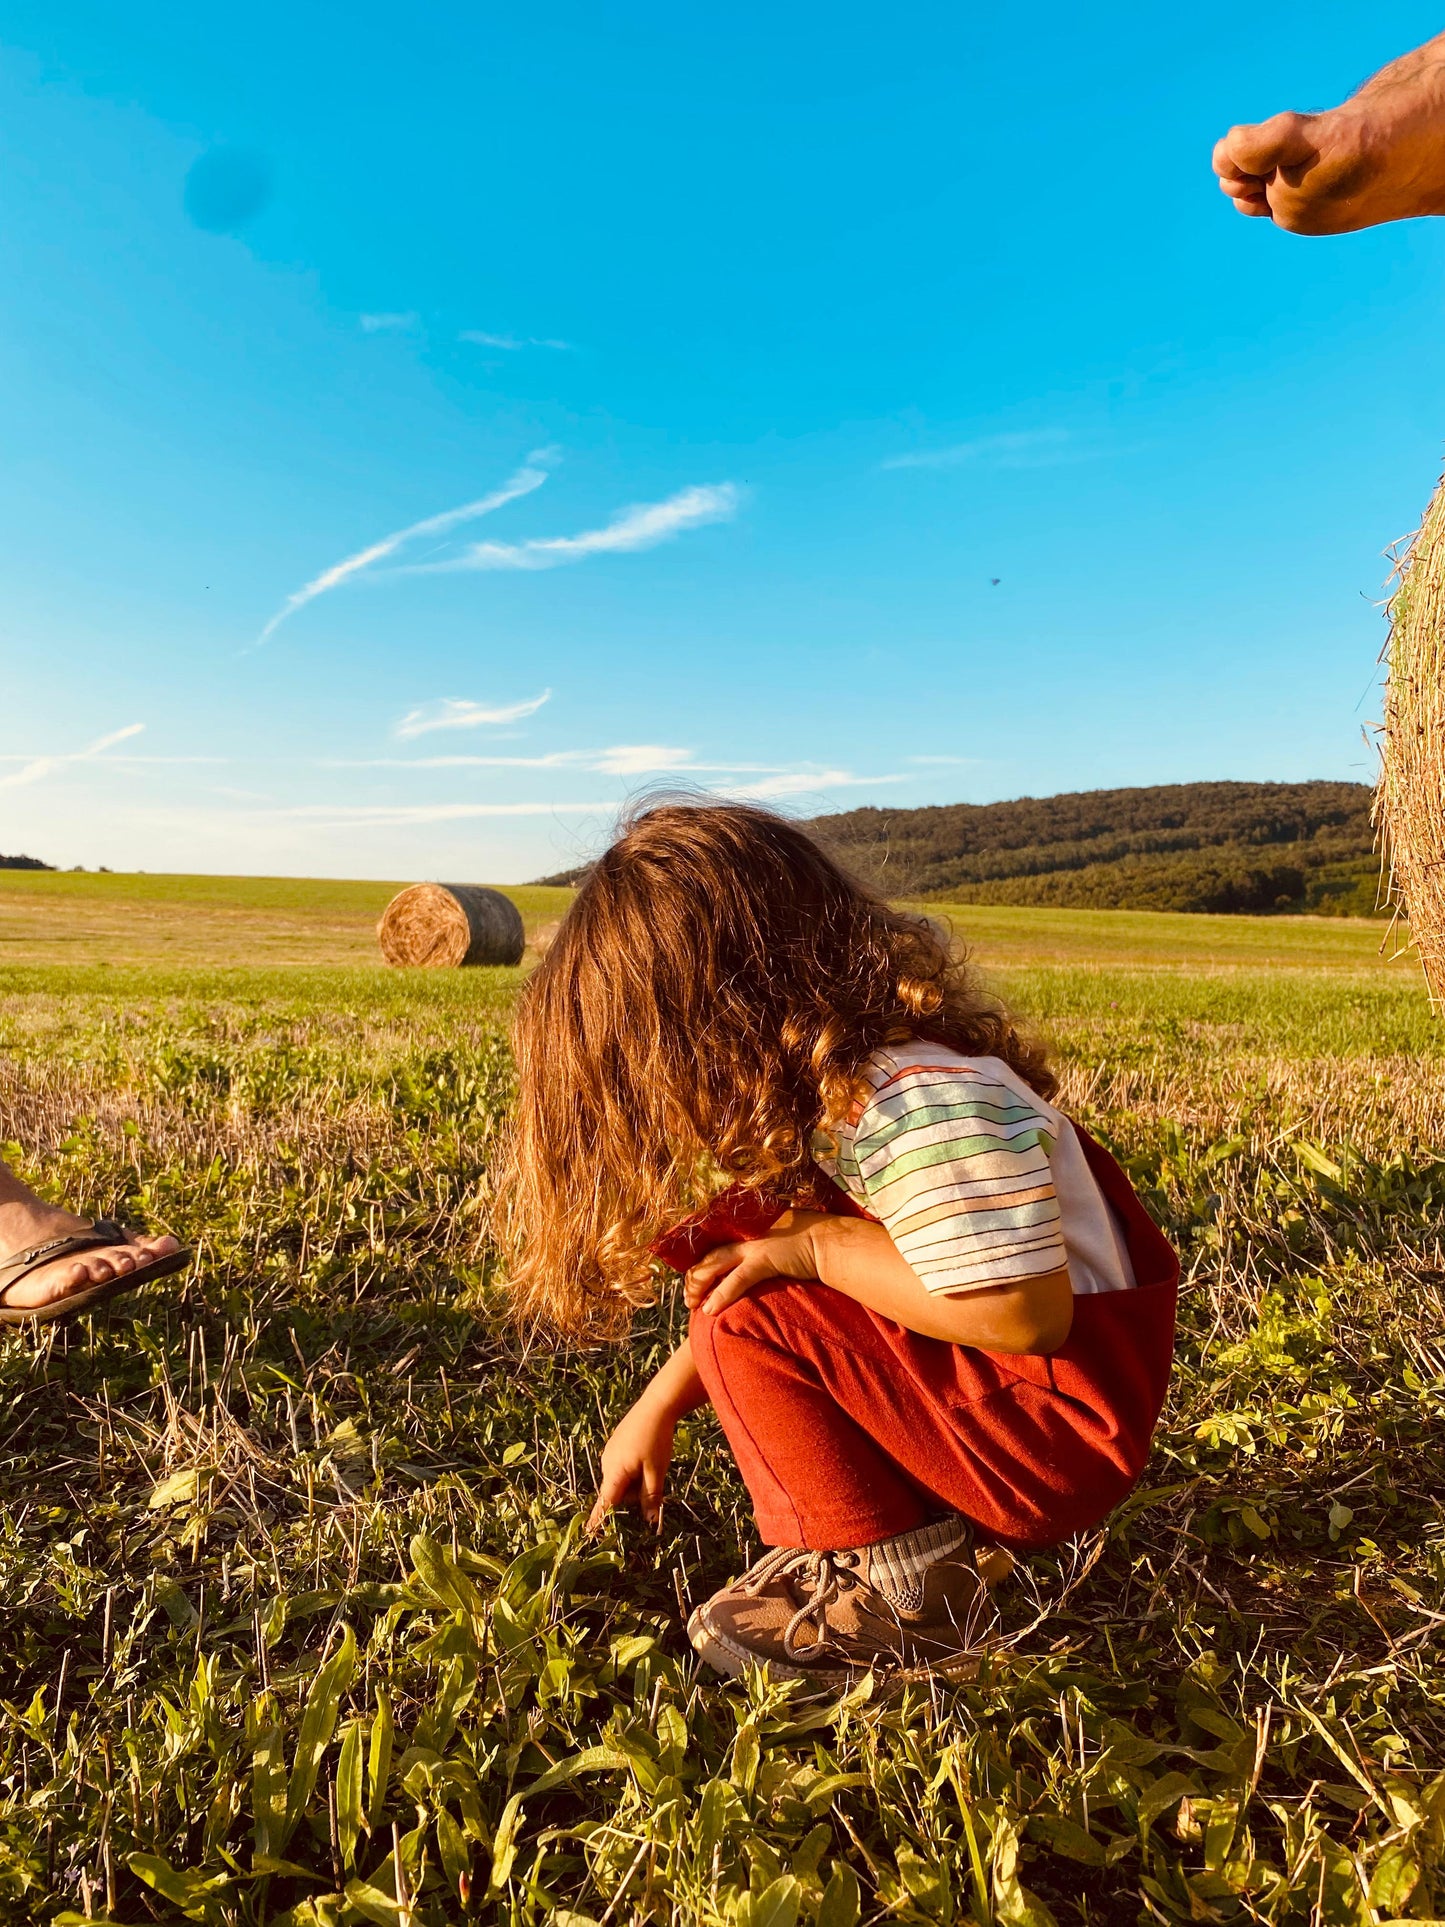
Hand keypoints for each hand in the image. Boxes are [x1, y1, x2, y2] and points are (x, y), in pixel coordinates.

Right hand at [586, 1391, 677, 1531]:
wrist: (656, 1405)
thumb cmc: (656, 1439)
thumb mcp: (657, 1470)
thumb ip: (651, 1497)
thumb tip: (649, 1521)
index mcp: (614, 1472)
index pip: (605, 1503)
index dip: (598, 1520)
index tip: (587, 1535)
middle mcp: (607, 1464)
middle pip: (617, 1492)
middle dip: (634, 1494)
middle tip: (654, 1478)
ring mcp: (610, 1453)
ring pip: (621, 1479)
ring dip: (635, 1480)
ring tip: (652, 1462)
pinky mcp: (616, 1445)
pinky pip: (622, 1466)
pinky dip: (634, 1468)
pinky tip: (647, 1453)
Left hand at [683, 1209, 830, 1315]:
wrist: (830, 1242)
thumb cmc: (811, 1243)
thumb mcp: (779, 1239)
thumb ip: (762, 1245)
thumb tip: (755, 1261)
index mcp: (746, 1229)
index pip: (714, 1245)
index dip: (700, 1264)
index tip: (694, 1281)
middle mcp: (745, 1234)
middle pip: (708, 1256)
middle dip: (694, 1278)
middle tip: (689, 1298)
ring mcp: (753, 1245)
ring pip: (713, 1265)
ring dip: (699, 1286)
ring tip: (693, 1305)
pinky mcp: (764, 1259)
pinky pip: (736, 1279)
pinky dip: (721, 1294)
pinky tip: (711, 1309)